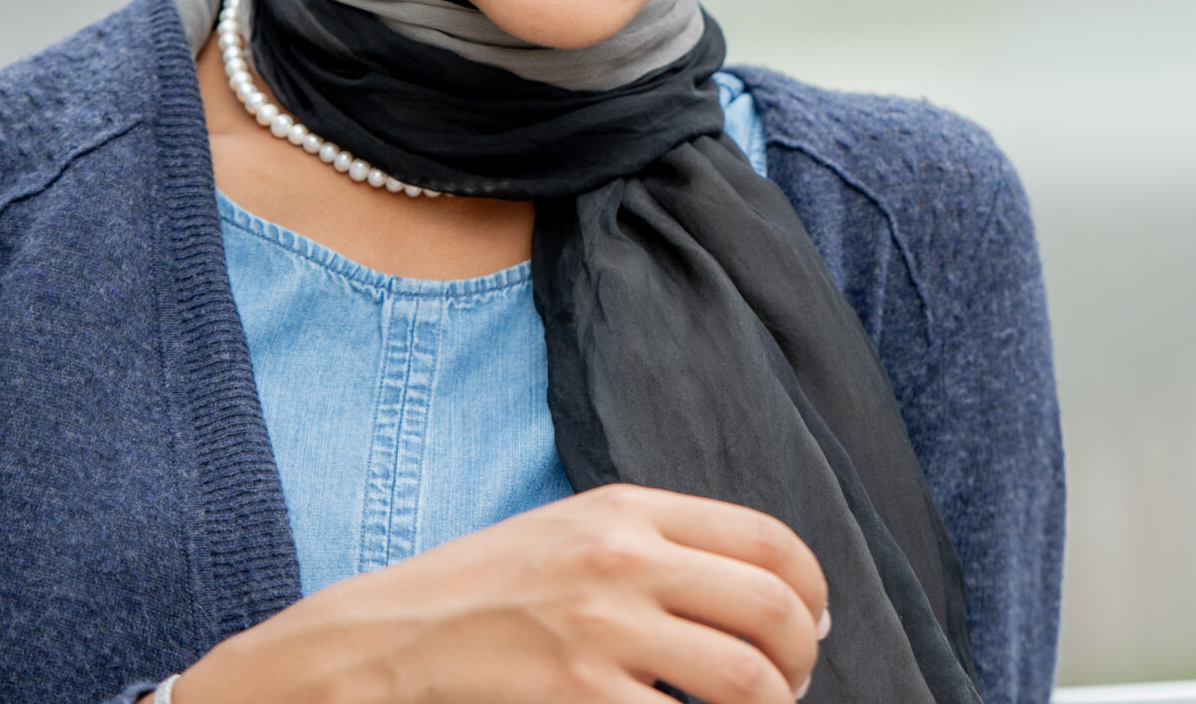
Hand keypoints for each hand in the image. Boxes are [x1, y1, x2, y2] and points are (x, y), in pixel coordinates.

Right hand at [171, 483, 829, 703]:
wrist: (382, 639)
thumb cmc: (486, 590)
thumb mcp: (573, 531)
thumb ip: (659, 544)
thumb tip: (761, 589)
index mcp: (629, 510)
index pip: (768, 543)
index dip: (812, 593)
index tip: (813, 628)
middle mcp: (622, 559)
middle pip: (771, 612)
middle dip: (801, 662)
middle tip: (792, 686)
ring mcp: (600, 631)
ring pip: (745, 681)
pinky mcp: (576, 696)